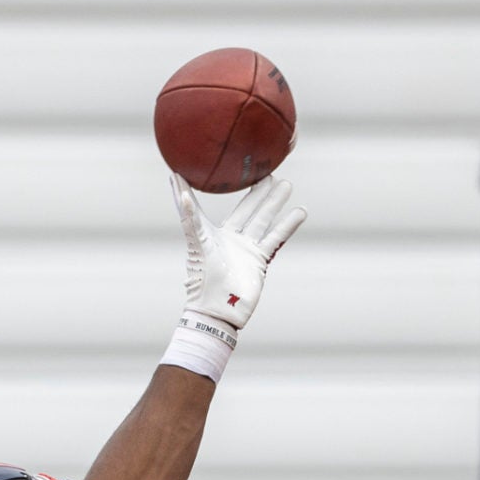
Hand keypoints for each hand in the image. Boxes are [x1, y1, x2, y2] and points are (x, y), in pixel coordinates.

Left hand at [173, 173, 305, 334]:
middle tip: (267, 172)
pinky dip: (288, 225)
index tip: (218, 170)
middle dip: (258, 191)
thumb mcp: (197, 242)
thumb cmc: (203, 279)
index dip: (215, 189)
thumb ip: (191, 217)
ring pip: (264, 219)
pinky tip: (300, 212)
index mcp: (212, 232)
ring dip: (274, 203)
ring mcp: (246, 248)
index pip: (215, 204)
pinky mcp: (259, 260)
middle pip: (247, 209)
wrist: (219, 309)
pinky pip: (276, 238)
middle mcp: (230, 238)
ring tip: (286, 185)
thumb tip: (180, 190)